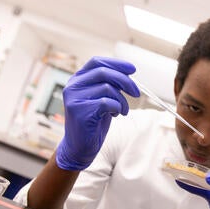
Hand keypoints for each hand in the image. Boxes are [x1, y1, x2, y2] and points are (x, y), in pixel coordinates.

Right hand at [55, 56, 139, 170]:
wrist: (79, 147)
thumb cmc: (93, 122)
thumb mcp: (102, 99)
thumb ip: (109, 85)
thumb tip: (128, 74)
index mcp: (77, 80)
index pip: (96, 62)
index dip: (116, 63)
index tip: (133, 69)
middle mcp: (72, 86)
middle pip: (104, 72)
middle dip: (125, 81)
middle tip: (136, 93)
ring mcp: (74, 98)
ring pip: (107, 88)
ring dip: (122, 100)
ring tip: (122, 111)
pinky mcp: (79, 111)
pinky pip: (106, 103)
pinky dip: (116, 108)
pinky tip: (115, 115)